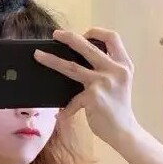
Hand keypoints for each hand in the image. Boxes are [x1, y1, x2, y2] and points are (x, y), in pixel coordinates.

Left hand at [34, 28, 138, 147]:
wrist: (124, 132)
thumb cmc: (118, 109)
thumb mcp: (119, 83)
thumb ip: (107, 70)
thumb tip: (79, 61)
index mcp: (123, 64)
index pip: (112, 37)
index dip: (96, 32)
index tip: (84, 33)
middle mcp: (115, 70)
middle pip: (87, 47)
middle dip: (69, 38)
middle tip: (55, 34)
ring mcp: (103, 83)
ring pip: (72, 67)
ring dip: (52, 60)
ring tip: (38, 55)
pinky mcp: (93, 97)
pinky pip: (72, 100)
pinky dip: (66, 109)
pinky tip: (61, 116)